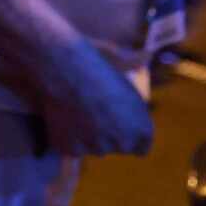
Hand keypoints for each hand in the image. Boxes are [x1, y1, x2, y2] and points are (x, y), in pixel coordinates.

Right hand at [35, 37, 153, 155]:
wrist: (59, 68)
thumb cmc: (92, 64)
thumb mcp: (119, 65)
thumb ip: (133, 69)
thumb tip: (146, 55)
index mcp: (142, 127)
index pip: (141, 146)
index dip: (128, 133)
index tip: (117, 121)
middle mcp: (122, 143)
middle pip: (116, 147)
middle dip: (107, 135)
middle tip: (93, 112)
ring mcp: (95, 148)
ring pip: (92, 146)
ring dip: (85, 135)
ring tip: (74, 110)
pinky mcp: (70, 149)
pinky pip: (70, 146)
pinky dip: (65, 136)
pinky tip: (60, 115)